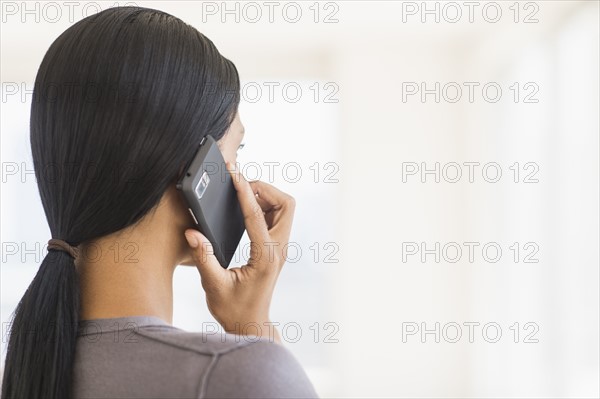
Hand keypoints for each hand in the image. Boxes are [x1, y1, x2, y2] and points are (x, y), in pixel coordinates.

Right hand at [184, 162, 295, 342]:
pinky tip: (245, 210)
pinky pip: (278, 218)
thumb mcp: (213, 285)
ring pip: (285, 209)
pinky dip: (264, 207)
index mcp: (265, 256)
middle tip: (240, 187)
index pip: (257, 215)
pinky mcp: (276, 248)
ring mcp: (280, 248)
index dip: (244, 191)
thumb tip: (192, 233)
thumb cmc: (233, 309)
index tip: (235, 174)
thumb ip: (203, 257)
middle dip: (264, 189)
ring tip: (240, 196)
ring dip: (266, 197)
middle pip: (285, 204)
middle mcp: (278, 249)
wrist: (250, 324)